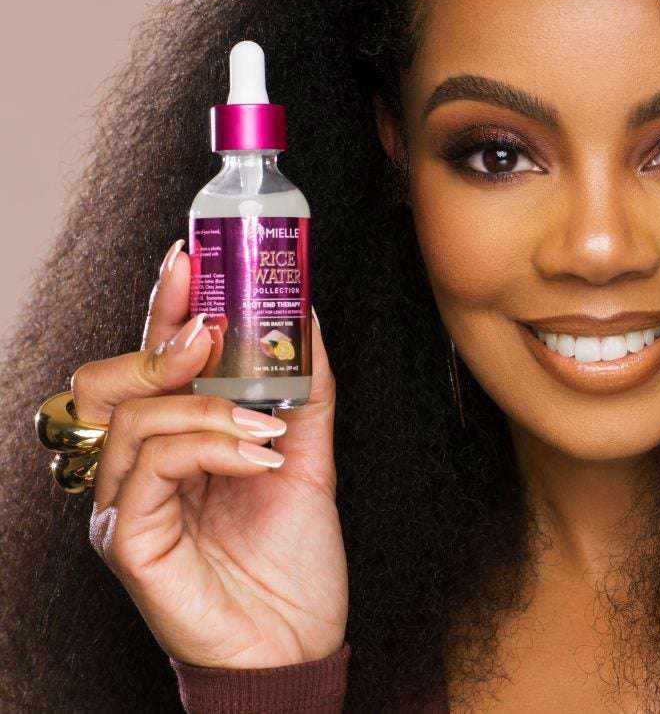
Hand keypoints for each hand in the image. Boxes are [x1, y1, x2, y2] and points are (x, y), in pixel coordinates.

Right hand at [78, 239, 345, 668]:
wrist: (297, 644)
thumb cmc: (293, 560)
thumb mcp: (309, 457)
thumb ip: (303, 388)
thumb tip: (308, 315)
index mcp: (176, 441)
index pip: (155, 359)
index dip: (165, 305)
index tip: (191, 255)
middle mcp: (139, 467)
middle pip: (111, 378)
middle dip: (164, 338)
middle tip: (215, 324)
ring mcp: (126, 504)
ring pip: (134, 416)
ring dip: (207, 403)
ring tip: (265, 421)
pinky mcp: (129, 540)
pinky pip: (152, 466)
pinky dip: (210, 445)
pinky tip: (258, 455)